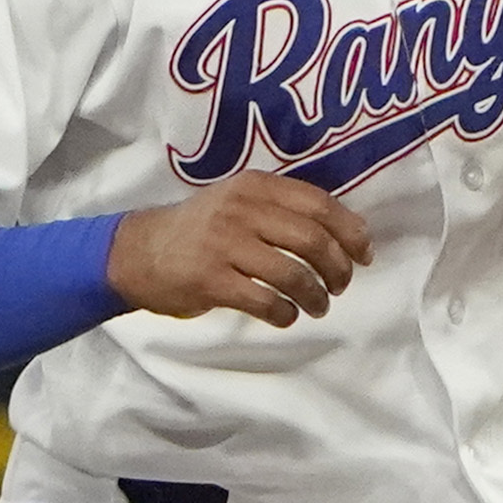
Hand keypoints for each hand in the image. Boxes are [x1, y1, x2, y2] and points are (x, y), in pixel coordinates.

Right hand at [113, 178, 371, 328]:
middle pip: (312, 240)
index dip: (350, 232)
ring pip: (293, 274)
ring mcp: (223, 244)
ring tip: (318, 306)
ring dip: (316, 297)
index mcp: (254, 186)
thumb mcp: (237, 203)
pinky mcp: (210, 280)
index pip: (319, 204)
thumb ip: (283, 210)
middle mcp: (241, 210)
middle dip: (338, 269)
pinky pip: (265, 301)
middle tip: (340, 286)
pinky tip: (286, 316)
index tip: (364, 256)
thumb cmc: (200, 231)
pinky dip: (285, 313)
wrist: (137, 252)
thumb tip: (347, 234)